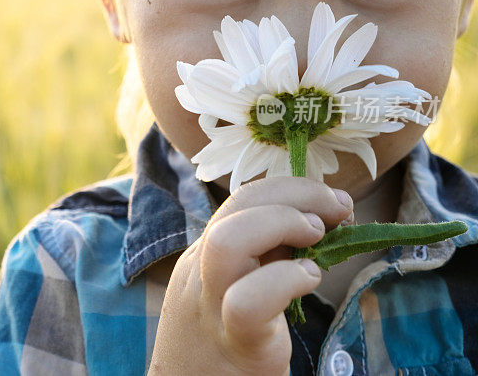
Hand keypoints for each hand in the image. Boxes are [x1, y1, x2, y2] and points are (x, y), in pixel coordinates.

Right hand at [147, 176, 352, 374]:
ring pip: (227, 243)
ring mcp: (211, 307)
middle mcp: (200, 273)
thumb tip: (314, 224)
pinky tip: (308, 280)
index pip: (240, 199)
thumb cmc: (221, 345)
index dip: (291, 189)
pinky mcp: (234, 343)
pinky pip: (248, 303)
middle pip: (234, 206)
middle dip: (293, 193)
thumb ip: (260, 260)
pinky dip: (286, 280)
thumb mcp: (233, 290)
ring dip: (282, 224)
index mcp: (203, 257)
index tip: (331, 201)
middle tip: (335, 211)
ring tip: (317, 238)